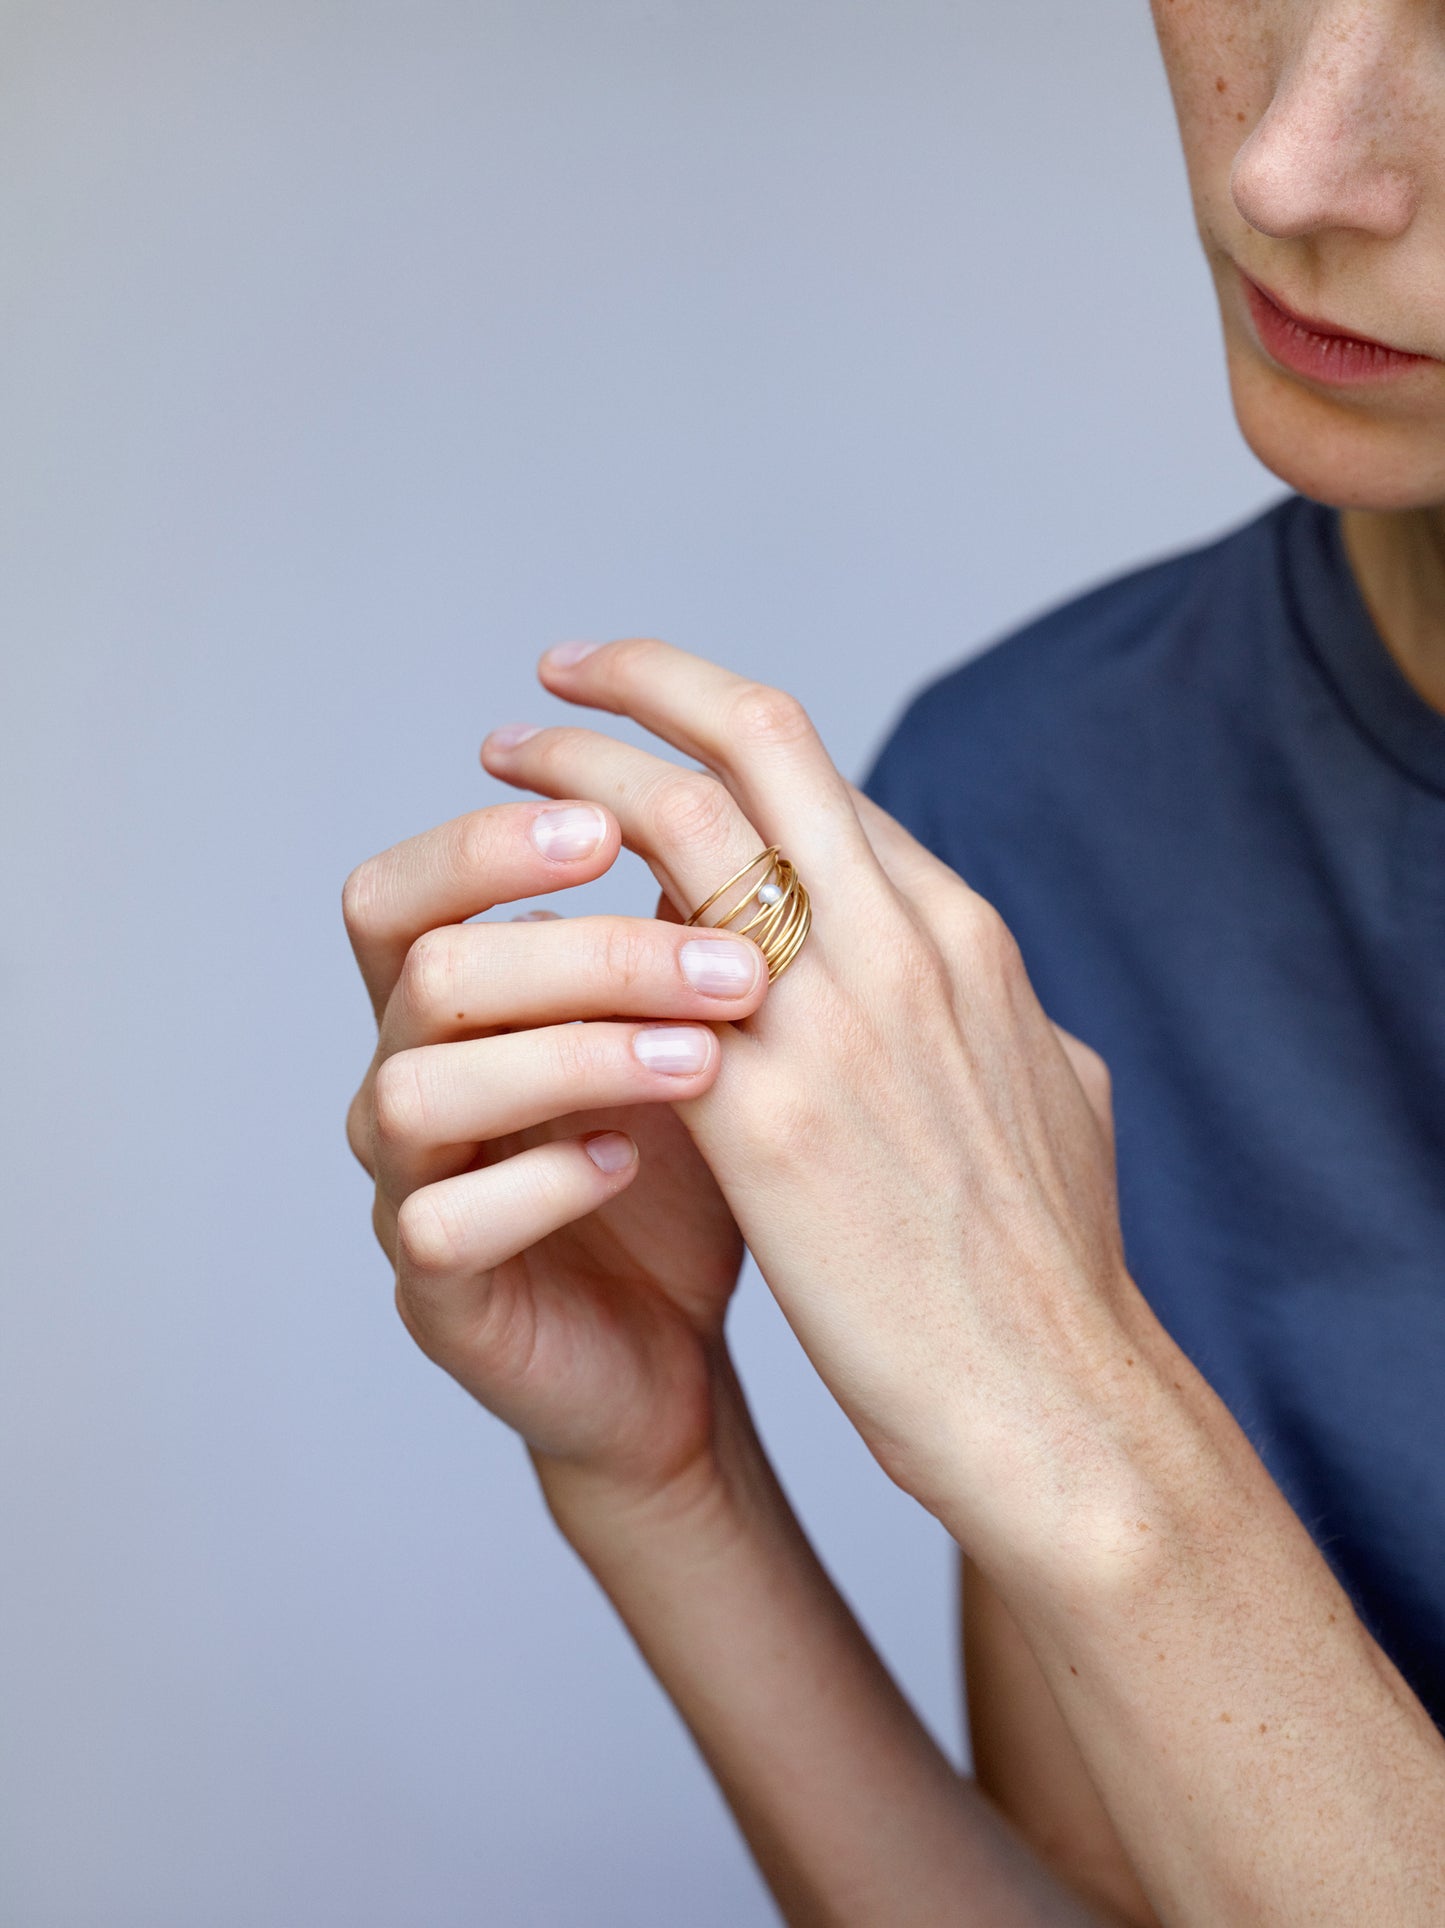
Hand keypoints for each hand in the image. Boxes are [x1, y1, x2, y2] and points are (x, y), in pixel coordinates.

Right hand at [341, 796, 770, 1515]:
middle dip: (584, 953)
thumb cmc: (683, 1175)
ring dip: (574, 1056)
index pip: (407, 888)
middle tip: (731, 968)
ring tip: (705, 1060)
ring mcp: (407, 1186)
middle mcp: (407, 1077)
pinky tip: (629, 1162)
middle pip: (427, 970)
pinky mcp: (436, 1291)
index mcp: (453, 1001)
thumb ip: (683, 928)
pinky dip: (542, 1182)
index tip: (608, 822)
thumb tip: (730, 788)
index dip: (486, 842)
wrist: (675, 1351)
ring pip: (421, 1086)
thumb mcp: (695, 1032)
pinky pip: (442, 1222)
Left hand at [481, 640, 1155, 1568]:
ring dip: (576, 769)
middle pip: (758, 739)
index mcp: (964, 936)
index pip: (824, 780)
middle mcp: (903, 942)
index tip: (657, 730)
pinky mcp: (761, 1110)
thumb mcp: (1057, 1094)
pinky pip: (632, 964)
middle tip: (555, 684)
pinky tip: (511, 931)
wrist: (1052, 1398)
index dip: (722, 734)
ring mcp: (831, 1016)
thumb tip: (994, 1005)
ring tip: (505, 759)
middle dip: (644, 685)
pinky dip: (566, 921)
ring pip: (675, 816)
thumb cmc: (1052, 1270)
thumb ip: (1005, 1024)